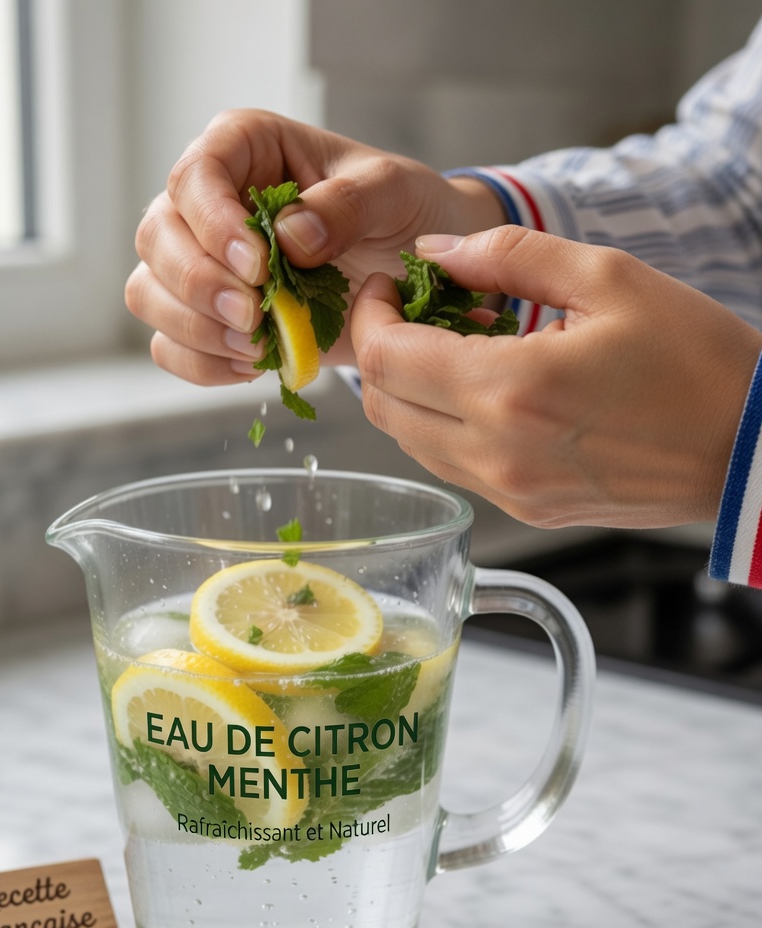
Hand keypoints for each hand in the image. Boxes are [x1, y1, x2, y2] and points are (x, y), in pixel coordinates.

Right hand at [125, 109, 504, 384]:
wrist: (409, 268)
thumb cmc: (398, 212)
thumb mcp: (393, 191)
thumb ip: (348, 203)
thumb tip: (291, 236)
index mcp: (243, 148)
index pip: (195, 175)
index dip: (214, 225)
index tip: (258, 267)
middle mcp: (207, 202)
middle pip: (157, 238)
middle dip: (199, 285)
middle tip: (255, 317)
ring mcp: (199, 261)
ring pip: (149, 294)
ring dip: (197, 329)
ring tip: (258, 345)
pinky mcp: (206, 316)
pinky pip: (170, 346)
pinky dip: (204, 365)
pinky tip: (253, 365)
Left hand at [350, 226, 761, 527]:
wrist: (749, 450)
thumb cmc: (695, 361)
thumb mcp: (609, 278)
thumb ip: (508, 255)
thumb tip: (436, 252)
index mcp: (511, 391)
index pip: (383, 358)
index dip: (368, 315)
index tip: (389, 286)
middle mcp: (496, 454)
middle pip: (381, 406)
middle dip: (377, 350)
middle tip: (412, 310)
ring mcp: (507, 491)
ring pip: (408, 441)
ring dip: (407, 390)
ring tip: (453, 345)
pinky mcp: (524, 510)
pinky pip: (449, 465)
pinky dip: (440, 424)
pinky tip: (481, 388)